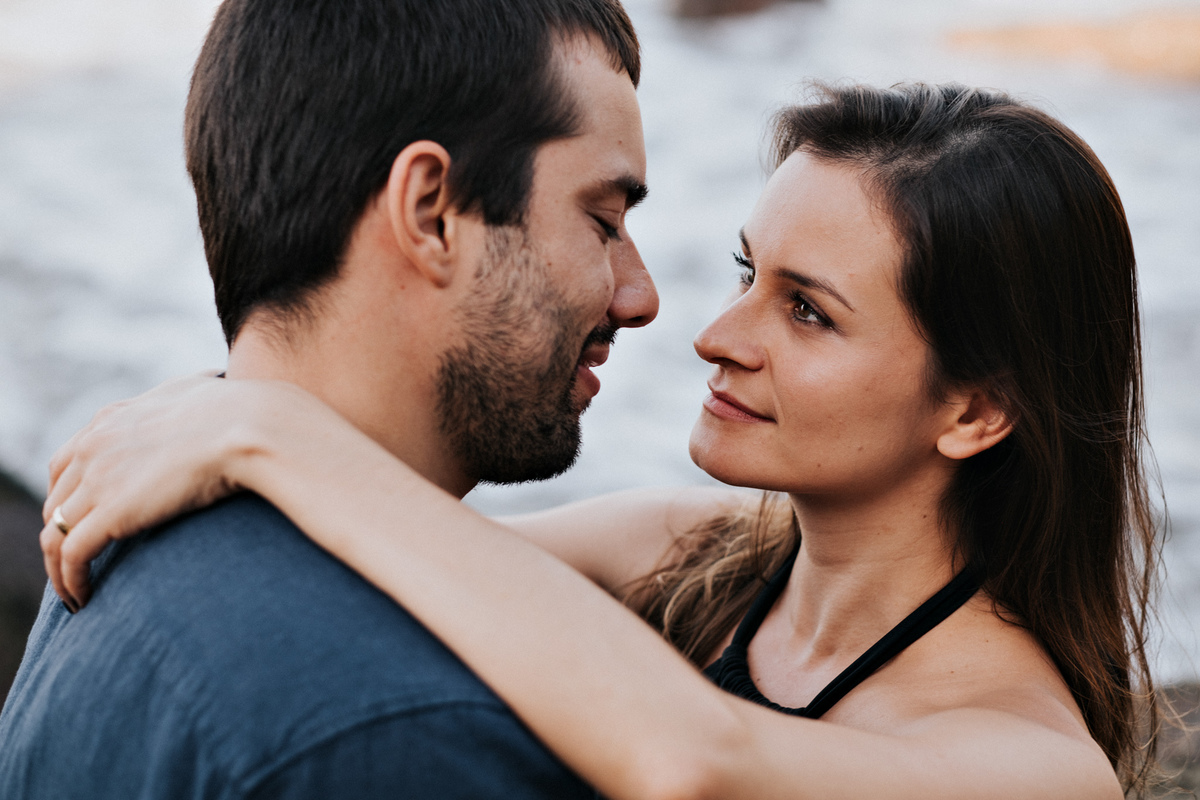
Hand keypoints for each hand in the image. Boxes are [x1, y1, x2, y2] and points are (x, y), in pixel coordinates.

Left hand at [40, 372, 281, 609]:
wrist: (248, 425)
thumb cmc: (240, 412)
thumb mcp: (199, 393)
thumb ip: (186, 397)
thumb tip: (209, 390)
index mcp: (111, 420)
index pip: (66, 463)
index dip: (69, 497)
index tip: (84, 522)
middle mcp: (93, 447)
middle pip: (55, 501)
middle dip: (62, 534)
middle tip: (82, 564)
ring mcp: (98, 480)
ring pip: (54, 533)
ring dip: (57, 569)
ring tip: (75, 594)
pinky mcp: (111, 513)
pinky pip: (71, 555)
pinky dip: (70, 582)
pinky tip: (83, 601)